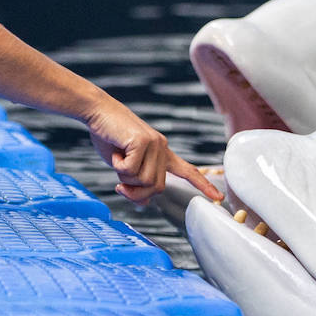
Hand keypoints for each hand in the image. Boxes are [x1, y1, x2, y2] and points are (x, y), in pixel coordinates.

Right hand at [85, 101, 224, 204]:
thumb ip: (135, 183)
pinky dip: (119, 166)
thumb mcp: (122, 166)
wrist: (98, 111)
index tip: (218, 198)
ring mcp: (155, 143)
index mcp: (162, 153)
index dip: (202, 185)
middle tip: (119, 184)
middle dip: (135, 192)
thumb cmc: (109, 138)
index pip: (187, 171)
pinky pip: (131, 170)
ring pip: (144, 181)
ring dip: (125, 178)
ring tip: (118, 160)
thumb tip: (144, 203)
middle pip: (156, 187)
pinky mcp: (143, 141)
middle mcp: (162, 148)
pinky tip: (116, 152)